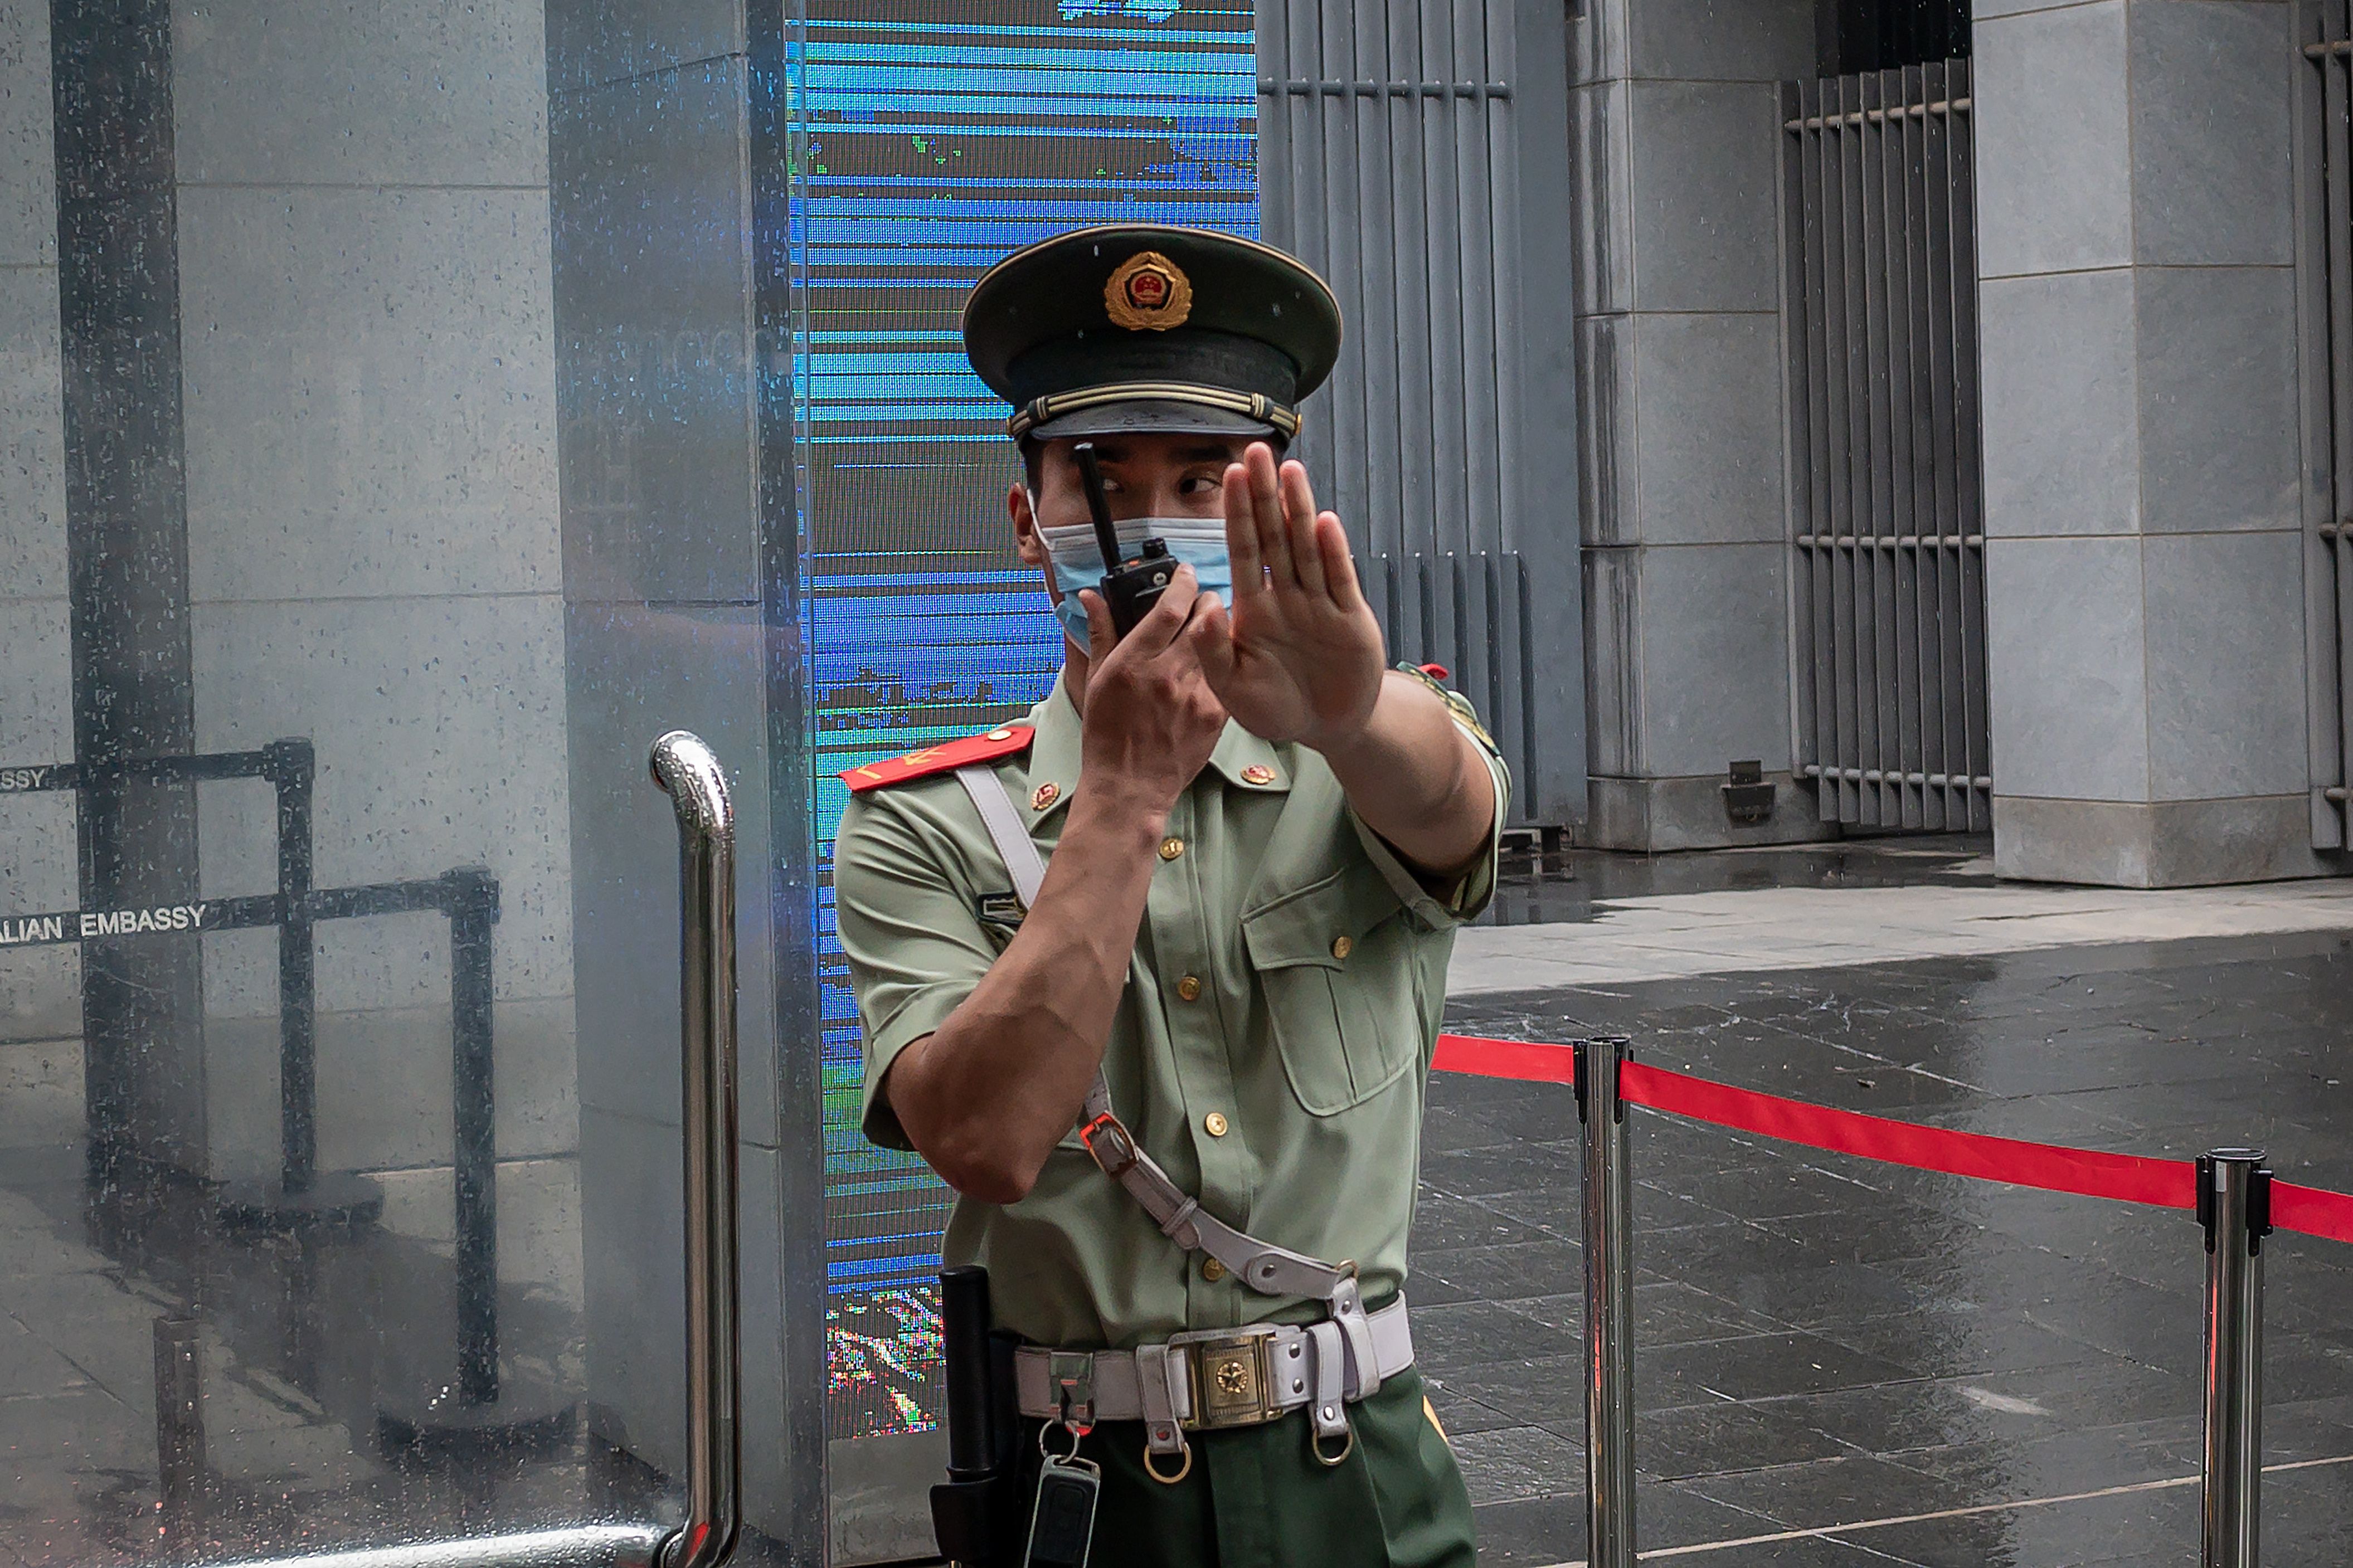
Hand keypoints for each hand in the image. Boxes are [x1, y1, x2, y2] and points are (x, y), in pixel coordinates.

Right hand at [1076, 566, 1230, 818]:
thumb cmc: (1107, 736)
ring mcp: (1195, 696)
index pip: (1170, 607)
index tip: (1185, 572)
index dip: (1183, 581)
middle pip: (1206, 617)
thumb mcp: (1095, 681)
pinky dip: (1221, 665)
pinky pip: (1226, 675)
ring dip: (1217, 631)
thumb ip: (1100, 633)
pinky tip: (1211, 669)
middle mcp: (1167, 675)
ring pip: (1221, 643)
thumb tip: (1091, 596)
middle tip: (1201, 601)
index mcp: (1134, 663)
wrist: (1129, 787)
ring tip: (1207, 634)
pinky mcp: (1215, 716)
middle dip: (1208, 600)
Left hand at [1197, 444, 1386, 749]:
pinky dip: (1333, 552)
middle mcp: (1286, 596)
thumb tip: (1207, 605)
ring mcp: (1319, 604)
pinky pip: (1340, 579)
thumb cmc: (1275, 708)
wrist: (1327, 729)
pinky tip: (1323, 522)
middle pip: (1273, 536)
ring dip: (1298, 510)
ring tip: (1291, 471)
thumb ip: (1213, 649)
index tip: (1229, 475)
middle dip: (1265, 495)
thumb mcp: (1231, 687)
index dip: (1236, 514)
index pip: (1242, 551)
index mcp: (1253, 608)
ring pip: (1306, 548)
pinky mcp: (1349, 618)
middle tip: (1256, 452)